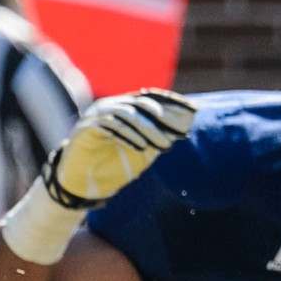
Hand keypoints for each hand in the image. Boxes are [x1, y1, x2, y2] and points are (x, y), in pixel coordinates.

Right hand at [43, 89, 196, 207]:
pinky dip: (128, 135)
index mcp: (126, 107)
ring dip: (148, 129)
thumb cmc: (116, 164)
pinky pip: (109, 125)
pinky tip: (141, 147)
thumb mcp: (145, 150)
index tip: (193, 110)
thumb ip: (161, 137)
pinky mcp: (86, 127)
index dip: (172, 102)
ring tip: (164, 146)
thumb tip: (185, 127)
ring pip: (127, 113)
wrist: (86, 182)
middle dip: (164, 117)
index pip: (151, 98)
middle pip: (141, 103)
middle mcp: (112, 106)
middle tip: (181, 131)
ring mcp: (98, 114)